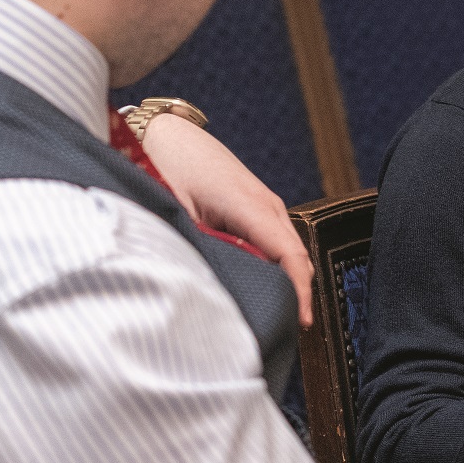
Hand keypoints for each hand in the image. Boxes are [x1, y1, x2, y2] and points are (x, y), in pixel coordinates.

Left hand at [140, 114, 314, 326]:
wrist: (162, 133)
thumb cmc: (167, 164)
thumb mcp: (179, 214)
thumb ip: (201, 249)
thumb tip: (210, 287)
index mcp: (250, 204)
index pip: (290, 255)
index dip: (299, 291)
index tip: (300, 321)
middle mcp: (266, 203)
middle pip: (295, 256)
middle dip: (296, 292)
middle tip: (285, 329)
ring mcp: (264, 203)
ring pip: (287, 249)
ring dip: (286, 278)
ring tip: (276, 311)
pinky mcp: (255, 205)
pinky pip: (274, 240)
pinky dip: (275, 264)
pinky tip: (262, 282)